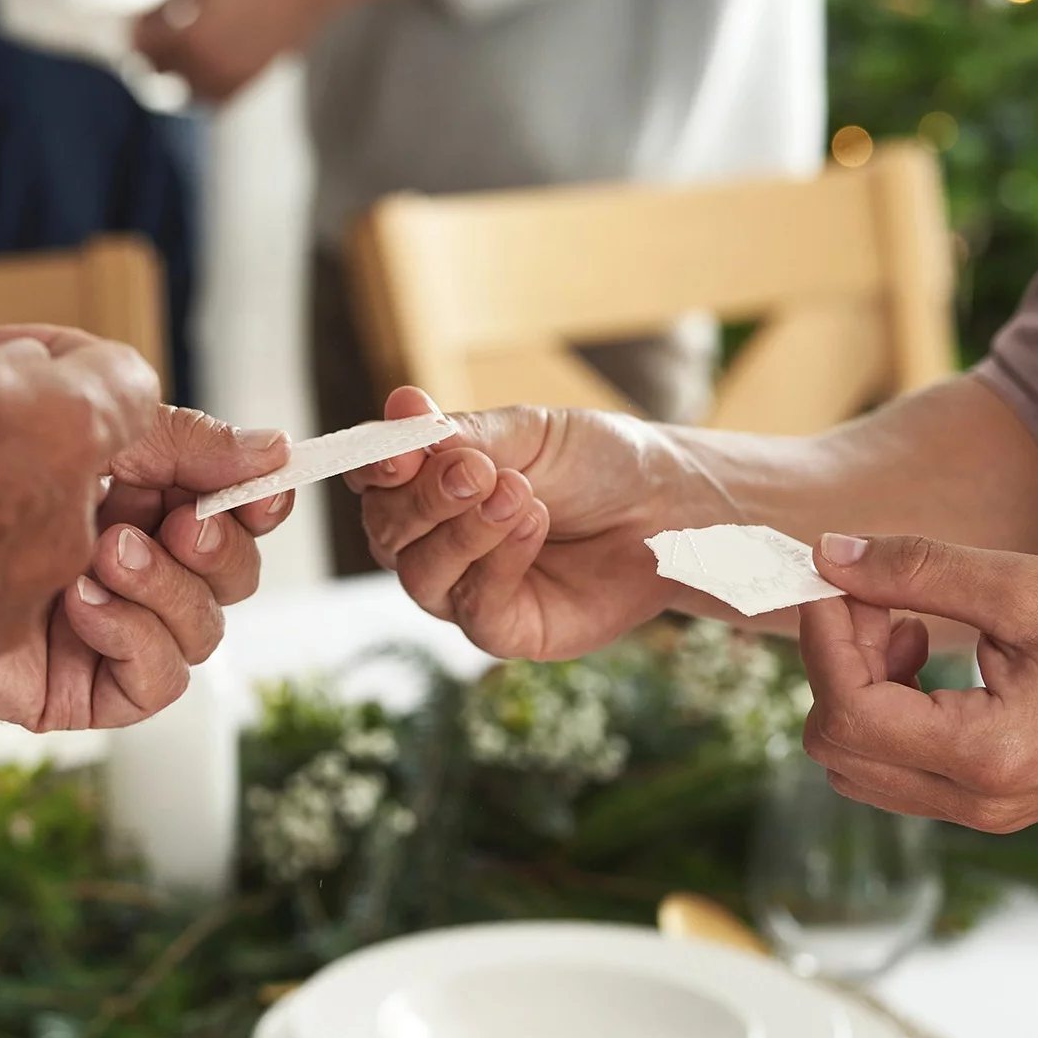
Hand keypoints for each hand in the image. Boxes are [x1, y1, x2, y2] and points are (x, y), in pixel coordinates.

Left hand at [0, 349, 294, 728]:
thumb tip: (272, 449)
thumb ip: (179, 434)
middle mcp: (118, 560)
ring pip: (205, 627)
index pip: (223, 504)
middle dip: (217, 544)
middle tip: (178, 523)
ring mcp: (99, 627)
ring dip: (168, 584)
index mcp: (123, 491)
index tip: (265, 485)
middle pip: (230, 569)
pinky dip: (136, 637)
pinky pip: (159, 682)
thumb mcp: (80, 418)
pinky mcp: (75, 687)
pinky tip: (81, 606)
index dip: (255, 497)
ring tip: (103, 555)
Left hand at [134, 0, 326, 103]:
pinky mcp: (247, 84)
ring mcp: (228, 78)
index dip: (136, 33)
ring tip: (178, 49)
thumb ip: (166, 0)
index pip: (143, 47)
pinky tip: (202, 65)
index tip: (136, 22)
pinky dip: (201, 87)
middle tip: (152, 35)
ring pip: (183, 91)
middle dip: (151, 53)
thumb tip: (138, 18)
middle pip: (159, 71)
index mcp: (191, 35)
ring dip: (175, 72)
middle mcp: (208, 64)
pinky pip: (210, 99)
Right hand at [350, 387, 720, 659]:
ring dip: (465, 531)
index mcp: (426, 485)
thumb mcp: (527, 432)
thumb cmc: (594, 463)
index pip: (371, 480)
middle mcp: (431, 541)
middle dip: (426, 498)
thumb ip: (461, 433)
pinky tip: (532, 524)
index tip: (403, 449)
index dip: (376, 467)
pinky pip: (474, 609)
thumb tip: (401, 407)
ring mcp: (462, 590)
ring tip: (517, 494)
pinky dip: (499, 562)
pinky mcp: (502, 631)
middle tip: (477, 469)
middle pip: (386, 530)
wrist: (666, 507)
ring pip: (421, 575)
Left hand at [798, 534, 1037, 832]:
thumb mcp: (1030, 588)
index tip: (837, 578)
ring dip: (858, 685)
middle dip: (836, 662)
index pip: (847, 710)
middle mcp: (978, 802)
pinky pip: (896, 766)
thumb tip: (828, 555)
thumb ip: (921, 571)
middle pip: (837, 746)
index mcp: (989, 756)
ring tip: (910, 623)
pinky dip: (887, 708)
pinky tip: (927, 651)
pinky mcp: (990, 800)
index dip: (824, 637)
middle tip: (879, 597)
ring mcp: (983, 811)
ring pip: (857, 762)